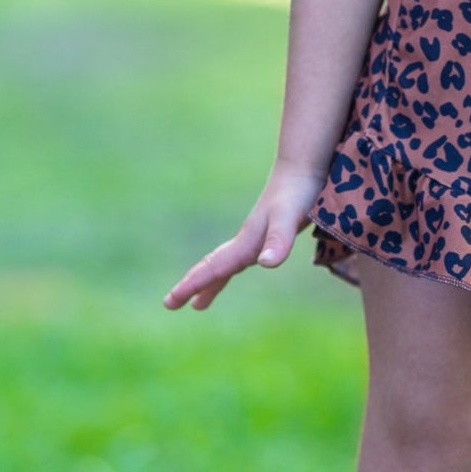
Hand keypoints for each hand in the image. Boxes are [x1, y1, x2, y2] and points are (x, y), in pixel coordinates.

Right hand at [162, 162, 326, 310]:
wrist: (301, 167)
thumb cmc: (297, 193)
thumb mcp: (289, 218)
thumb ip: (278, 240)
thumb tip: (265, 264)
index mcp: (246, 242)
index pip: (214, 268)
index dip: (193, 285)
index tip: (169, 301)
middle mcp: (246, 241)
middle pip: (213, 267)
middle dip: (192, 286)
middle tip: (169, 304)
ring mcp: (254, 237)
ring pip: (225, 264)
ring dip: (210, 282)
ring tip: (198, 304)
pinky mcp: (267, 233)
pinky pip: (240, 258)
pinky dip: (230, 269)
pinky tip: (237, 268)